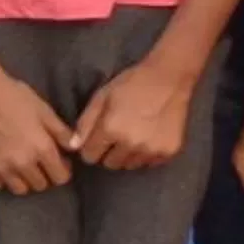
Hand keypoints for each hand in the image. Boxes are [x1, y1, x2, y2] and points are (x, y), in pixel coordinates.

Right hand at [0, 59, 74, 194]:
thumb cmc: (16, 97)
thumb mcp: (44, 111)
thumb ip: (62, 132)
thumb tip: (76, 149)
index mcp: (41, 149)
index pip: (61, 177)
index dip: (63, 170)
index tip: (59, 160)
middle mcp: (22, 163)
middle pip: (41, 185)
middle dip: (45, 175)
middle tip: (39, 160)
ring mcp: (1, 168)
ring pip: (21, 189)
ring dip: (25, 180)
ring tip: (22, 165)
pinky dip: (4, 178)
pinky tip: (4, 163)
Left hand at [72, 57, 196, 170]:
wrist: (169, 78)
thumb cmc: (132, 84)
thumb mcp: (102, 97)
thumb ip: (86, 123)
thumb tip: (74, 147)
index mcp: (111, 129)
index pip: (90, 156)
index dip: (91, 147)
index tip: (98, 137)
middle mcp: (130, 144)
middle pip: (110, 164)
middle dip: (109, 152)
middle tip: (118, 134)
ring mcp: (151, 150)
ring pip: (130, 165)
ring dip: (128, 154)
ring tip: (134, 134)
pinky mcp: (168, 152)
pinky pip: (149, 164)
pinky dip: (147, 154)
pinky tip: (149, 136)